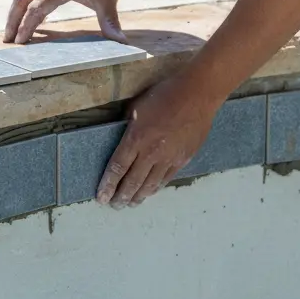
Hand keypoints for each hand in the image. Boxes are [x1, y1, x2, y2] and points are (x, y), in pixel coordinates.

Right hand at [4, 0, 128, 44]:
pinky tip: (29, 20)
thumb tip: (120, 41)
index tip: (20, 42)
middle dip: (12, 21)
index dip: (26, 26)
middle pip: (20, 1)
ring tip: (12, 33)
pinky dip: (24, 7)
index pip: (36, 9)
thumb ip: (110, 21)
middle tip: (8, 41)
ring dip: (14, 13)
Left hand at [97, 76, 217, 206]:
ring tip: (130, 204)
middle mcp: (151, 152)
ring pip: (150, 184)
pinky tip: (150, 192)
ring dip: (138, 196)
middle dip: (121, 196)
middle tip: (114, 205)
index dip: (108, 185)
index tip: (101, 197)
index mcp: (136, 138)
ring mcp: (169, 157)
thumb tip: (121, 139)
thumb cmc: (166, 94)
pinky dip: (155, 188)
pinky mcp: (183, 158)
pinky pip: (166, 179)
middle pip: (132, 182)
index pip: (117, 168)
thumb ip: (126, 127)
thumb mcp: (137, 107)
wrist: (198, 93)